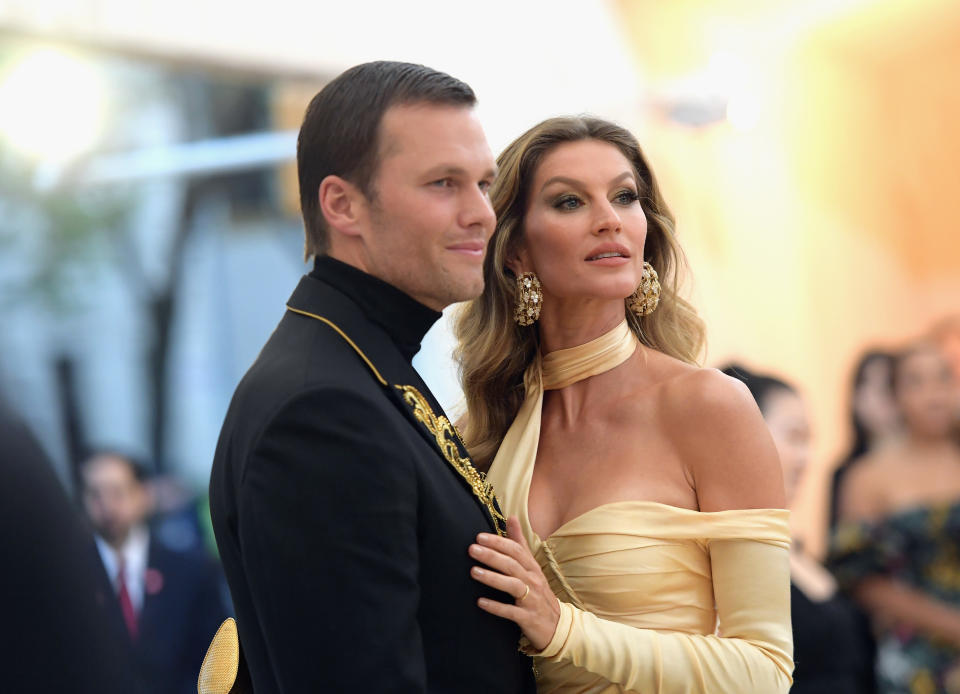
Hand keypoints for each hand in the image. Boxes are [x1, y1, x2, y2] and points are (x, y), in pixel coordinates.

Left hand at [469, 515, 560, 651]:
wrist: (557, 626)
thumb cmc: (538, 592)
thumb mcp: (531, 566)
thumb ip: (520, 543)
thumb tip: (511, 517)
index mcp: (532, 567)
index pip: (516, 550)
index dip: (499, 542)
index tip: (479, 537)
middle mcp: (533, 581)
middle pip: (512, 565)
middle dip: (492, 556)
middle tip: (472, 549)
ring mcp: (532, 599)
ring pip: (512, 585)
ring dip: (493, 578)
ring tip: (474, 572)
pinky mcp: (528, 618)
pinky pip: (511, 612)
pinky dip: (496, 607)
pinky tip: (481, 602)